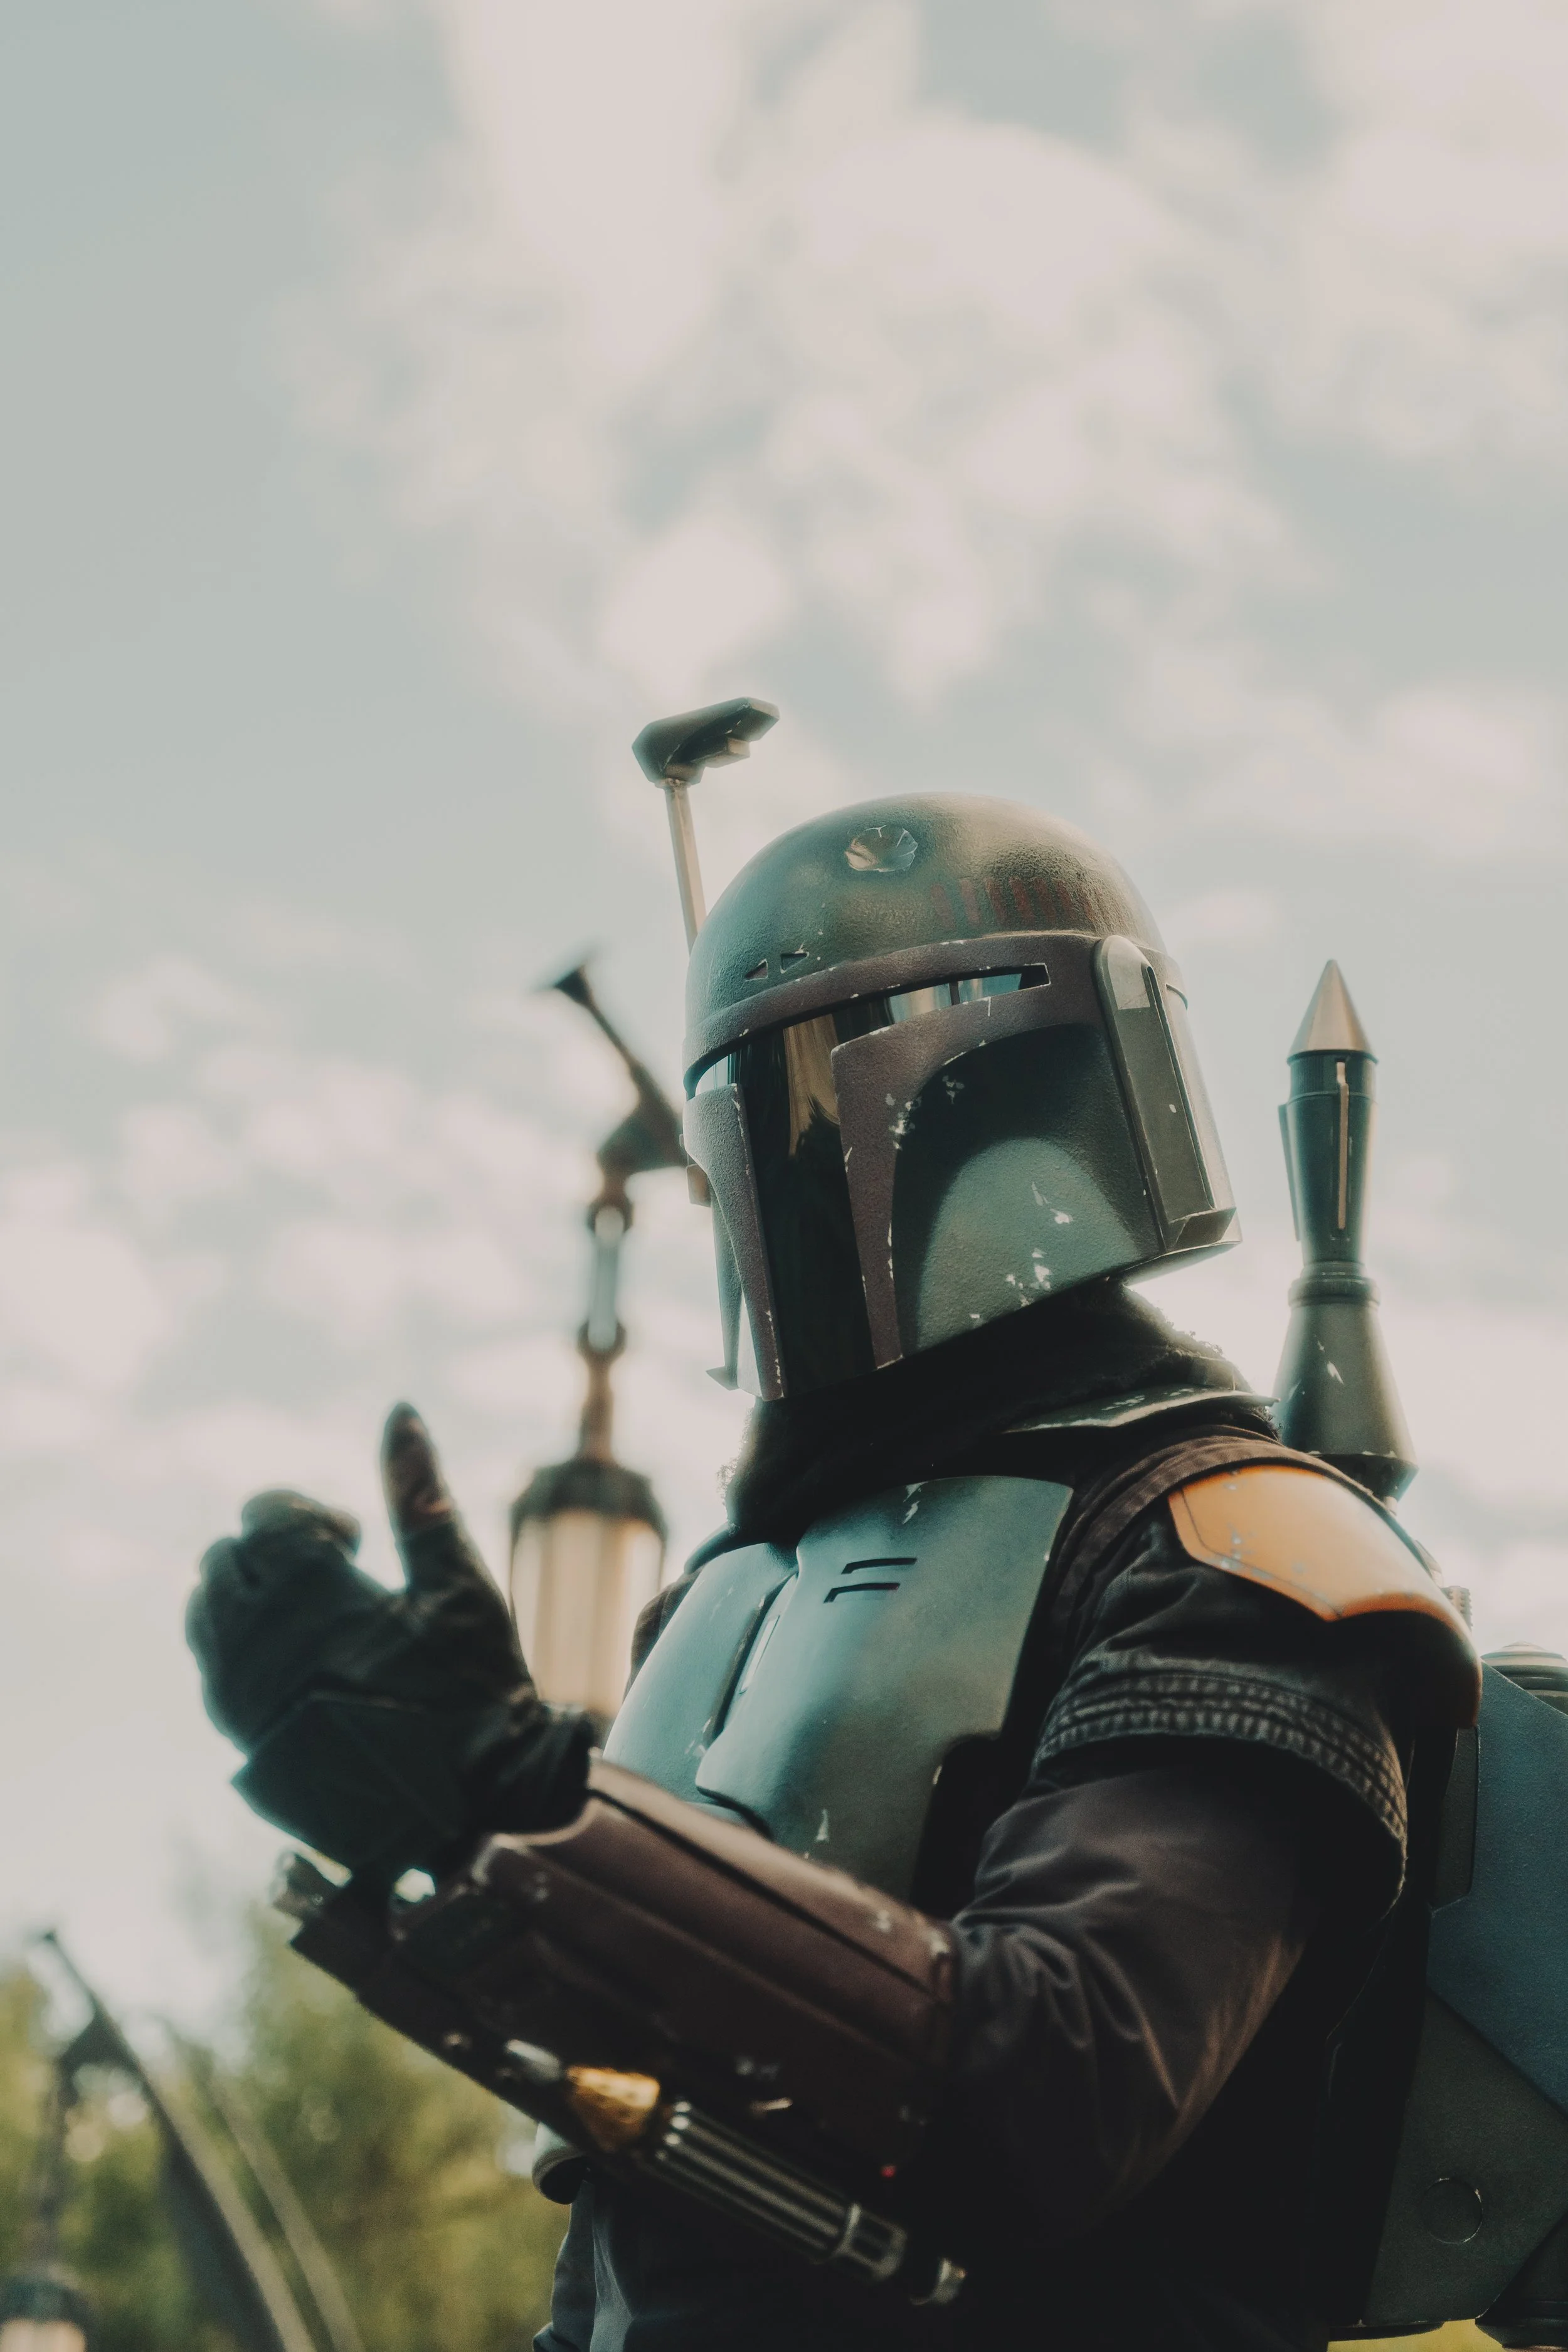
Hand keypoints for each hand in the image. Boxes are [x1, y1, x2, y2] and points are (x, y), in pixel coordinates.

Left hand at [187, 1405, 591, 1879]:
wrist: (465, 1807)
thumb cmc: (473, 1688)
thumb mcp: (457, 1583)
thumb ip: (419, 1495)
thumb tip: (399, 1411)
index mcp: (310, 1592)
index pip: (264, 1514)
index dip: (308, 1514)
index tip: (355, 1540)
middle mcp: (258, 1639)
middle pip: (226, 1557)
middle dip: (275, 1551)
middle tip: (340, 1578)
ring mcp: (240, 1694)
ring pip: (205, 1611)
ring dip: (250, 1597)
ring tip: (316, 1617)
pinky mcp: (239, 1737)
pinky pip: (210, 1668)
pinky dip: (242, 1647)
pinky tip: (303, 1665)